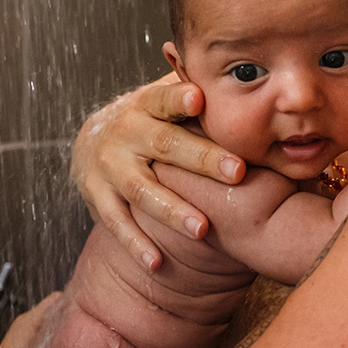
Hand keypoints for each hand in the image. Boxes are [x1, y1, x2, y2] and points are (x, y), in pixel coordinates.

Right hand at [70, 79, 244, 269]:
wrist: (92, 141)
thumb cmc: (151, 122)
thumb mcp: (165, 102)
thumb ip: (198, 95)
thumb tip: (255, 84)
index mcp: (148, 105)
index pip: (164, 98)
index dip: (179, 98)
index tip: (200, 98)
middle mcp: (128, 133)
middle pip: (166, 145)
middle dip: (202, 160)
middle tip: (237, 172)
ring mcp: (111, 166)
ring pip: (143, 190)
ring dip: (172, 210)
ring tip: (202, 228)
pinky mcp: (98, 196)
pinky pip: (118, 223)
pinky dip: (136, 244)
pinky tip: (157, 263)